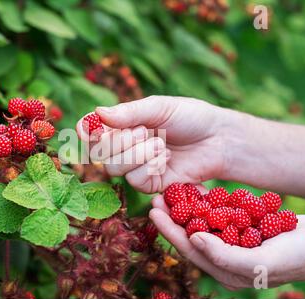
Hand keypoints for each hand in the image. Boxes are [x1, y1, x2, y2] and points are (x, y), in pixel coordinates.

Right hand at [76, 96, 233, 192]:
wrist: (218, 138)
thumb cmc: (190, 117)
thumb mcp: (159, 107)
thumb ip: (129, 112)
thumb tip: (97, 113)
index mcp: (122, 125)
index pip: (92, 131)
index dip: (86, 132)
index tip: (90, 130)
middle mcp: (124, 147)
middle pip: (99, 153)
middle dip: (119, 142)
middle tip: (144, 132)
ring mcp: (136, 167)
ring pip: (114, 169)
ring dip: (137, 155)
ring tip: (161, 144)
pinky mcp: (150, 184)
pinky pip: (136, 181)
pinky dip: (150, 168)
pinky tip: (165, 158)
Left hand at [149, 194, 304, 288]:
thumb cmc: (296, 258)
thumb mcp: (260, 262)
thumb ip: (225, 256)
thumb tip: (193, 239)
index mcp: (225, 270)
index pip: (190, 249)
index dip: (170, 230)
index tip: (154, 212)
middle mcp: (224, 257)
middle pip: (191, 234)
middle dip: (172, 217)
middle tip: (156, 198)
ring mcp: (233, 240)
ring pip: (203, 222)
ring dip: (186, 207)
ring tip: (169, 190)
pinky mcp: (242, 226)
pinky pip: (219, 213)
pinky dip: (207, 202)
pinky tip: (194, 189)